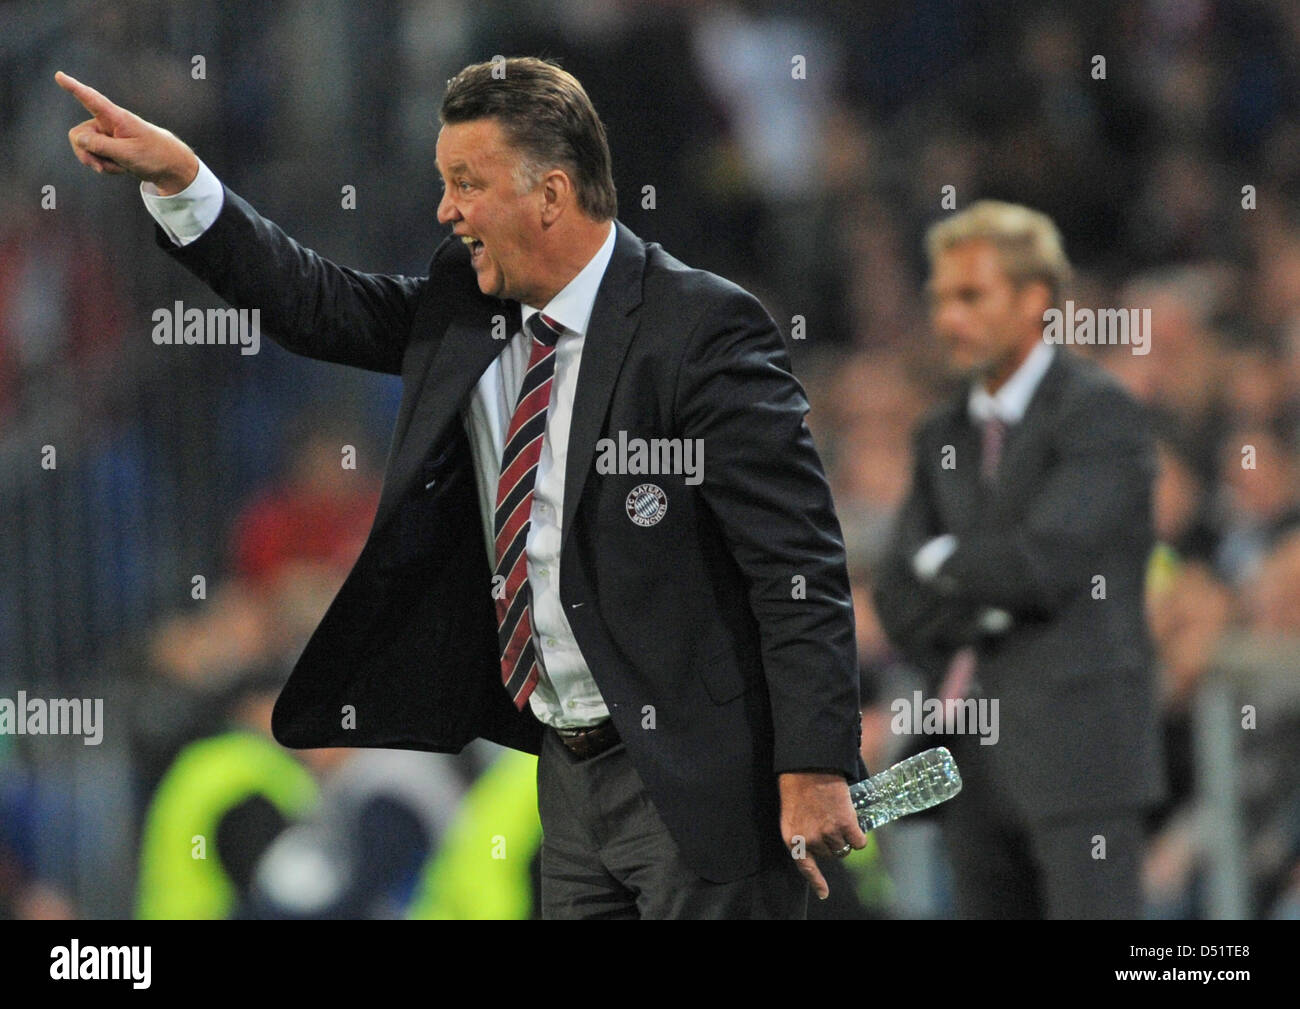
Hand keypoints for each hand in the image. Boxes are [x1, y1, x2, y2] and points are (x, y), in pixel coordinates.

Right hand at [55, 71, 197, 193]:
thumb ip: (101, 146)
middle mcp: (108, 123)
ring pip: (86, 148)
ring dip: (98, 162)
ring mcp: (108, 136)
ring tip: (120, 166)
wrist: (171, 168)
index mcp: (116, 118)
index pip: (91, 99)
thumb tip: (77, 138)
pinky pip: (96, 158)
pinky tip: (121, 167)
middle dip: (86, 153)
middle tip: (99, 166)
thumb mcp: (128, 154)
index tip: (59, 75)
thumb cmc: (155, 155)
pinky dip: (106, 166)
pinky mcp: (110, 147)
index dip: (74, 87)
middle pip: (79, 135)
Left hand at [778, 771, 866, 899]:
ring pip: (844, 849)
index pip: (805, 867)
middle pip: (829, 855)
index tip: (824, 893)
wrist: (809, 765)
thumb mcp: (793, 813)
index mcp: (792, 838)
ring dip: (846, 837)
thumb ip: (803, 831)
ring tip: (839, 817)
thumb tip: (819, 844)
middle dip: (832, 843)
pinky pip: (859, 842)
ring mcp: (827, 834)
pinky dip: (860, 835)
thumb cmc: (799, 784)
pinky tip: (855, 822)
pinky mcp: (845, 825)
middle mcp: (809, 840)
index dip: (816, 881)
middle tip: (831, 822)